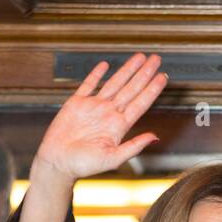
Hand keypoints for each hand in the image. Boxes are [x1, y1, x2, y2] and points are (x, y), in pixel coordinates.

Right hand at [31, 52, 167, 186]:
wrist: (58, 163)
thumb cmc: (83, 165)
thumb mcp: (112, 158)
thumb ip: (134, 146)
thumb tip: (154, 137)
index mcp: (118, 126)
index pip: (140, 103)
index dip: (152, 89)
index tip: (163, 77)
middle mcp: (108, 114)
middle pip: (131, 89)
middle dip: (144, 73)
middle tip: (156, 59)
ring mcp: (93, 107)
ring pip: (114, 83)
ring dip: (127, 70)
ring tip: (140, 57)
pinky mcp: (76, 104)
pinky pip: (88, 84)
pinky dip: (96, 74)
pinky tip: (106, 65)